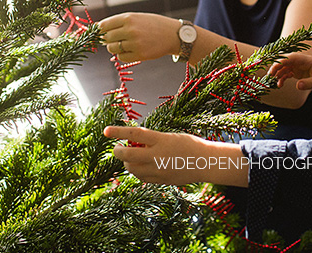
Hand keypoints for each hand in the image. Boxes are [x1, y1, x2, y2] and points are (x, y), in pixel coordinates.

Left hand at [98, 12, 179, 62]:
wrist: (173, 35)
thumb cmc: (154, 25)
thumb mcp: (138, 17)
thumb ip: (120, 22)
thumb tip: (99, 28)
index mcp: (129, 18)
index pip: (104, 25)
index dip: (100, 30)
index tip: (101, 33)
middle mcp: (130, 30)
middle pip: (107, 38)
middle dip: (108, 40)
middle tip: (116, 39)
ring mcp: (135, 43)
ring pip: (112, 48)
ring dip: (114, 48)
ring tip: (124, 44)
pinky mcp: (140, 55)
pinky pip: (121, 57)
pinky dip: (123, 55)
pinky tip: (131, 50)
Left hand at [104, 126, 247, 185]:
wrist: (206, 162)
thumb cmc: (190, 144)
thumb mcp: (170, 136)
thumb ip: (153, 140)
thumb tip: (135, 142)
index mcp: (161, 140)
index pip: (134, 134)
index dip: (118, 132)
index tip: (106, 131)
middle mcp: (156, 156)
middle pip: (127, 155)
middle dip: (118, 151)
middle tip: (117, 147)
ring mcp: (157, 170)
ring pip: (131, 168)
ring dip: (127, 161)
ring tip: (130, 156)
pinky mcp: (159, 180)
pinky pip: (141, 177)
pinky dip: (136, 171)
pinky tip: (141, 166)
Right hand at [269, 52, 311, 89]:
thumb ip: (310, 83)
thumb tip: (298, 86)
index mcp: (303, 59)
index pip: (288, 58)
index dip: (279, 63)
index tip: (272, 70)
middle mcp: (298, 61)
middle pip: (282, 62)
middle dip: (275, 68)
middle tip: (269, 77)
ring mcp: (296, 66)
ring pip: (282, 68)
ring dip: (277, 75)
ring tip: (275, 84)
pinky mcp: (296, 71)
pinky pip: (285, 73)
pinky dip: (281, 78)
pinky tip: (280, 85)